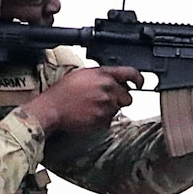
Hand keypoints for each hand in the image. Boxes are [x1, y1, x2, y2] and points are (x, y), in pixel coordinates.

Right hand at [20, 65, 138, 135]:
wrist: (52, 109)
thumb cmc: (63, 92)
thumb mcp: (82, 74)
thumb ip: (101, 75)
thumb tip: (114, 78)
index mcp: (103, 74)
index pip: (131, 73)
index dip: (139, 79)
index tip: (140, 83)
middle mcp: (107, 88)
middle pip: (128, 96)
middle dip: (119, 99)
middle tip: (105, 100)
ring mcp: (106, 105)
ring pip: (118, 109)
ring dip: (109, 109)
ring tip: (92, 107)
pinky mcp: (102, 119)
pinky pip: (110, 120)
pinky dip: (102, 119)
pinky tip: (89, 114)